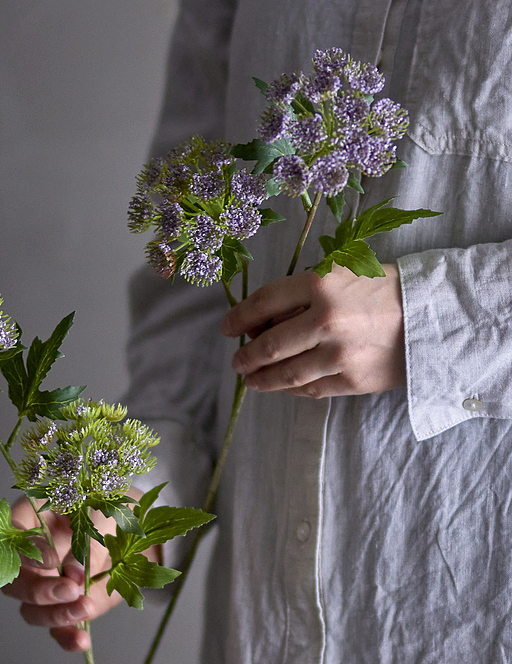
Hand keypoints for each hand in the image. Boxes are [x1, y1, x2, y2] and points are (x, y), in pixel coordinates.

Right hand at [3, 496, 151, 651]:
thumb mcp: (103, 517)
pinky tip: (81, 641)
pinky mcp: (67, 605)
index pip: (13, 536)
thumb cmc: (113, 510)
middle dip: (38, 591)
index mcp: (34, 519)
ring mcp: (48, 583)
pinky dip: (67, 637)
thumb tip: (73, 576)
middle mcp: (33, 556)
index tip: (51, 559)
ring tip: (83, 608)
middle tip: (69, 589)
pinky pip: (57, 628)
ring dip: (54, 615)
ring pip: (31, 609)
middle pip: (15, 581)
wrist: (137, 530)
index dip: (24, 551)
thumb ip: (87, 545)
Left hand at [220, 264, 405, 397]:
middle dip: (247, 356)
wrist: (435, 315)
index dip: (240, 317)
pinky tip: (285, 387)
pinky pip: (311, 389)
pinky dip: (293, 389)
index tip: (228, 328)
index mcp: (321, 285)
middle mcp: (326, 320)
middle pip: (270, 345)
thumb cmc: (385, 289)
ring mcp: (339, 355)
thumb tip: (262, 322)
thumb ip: (304, 294)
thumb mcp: (342, 273)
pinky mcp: (353, 381)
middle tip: (237, 361)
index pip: (265, 302)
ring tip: (252, 379)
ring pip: (286, 374)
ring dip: (262, 379)